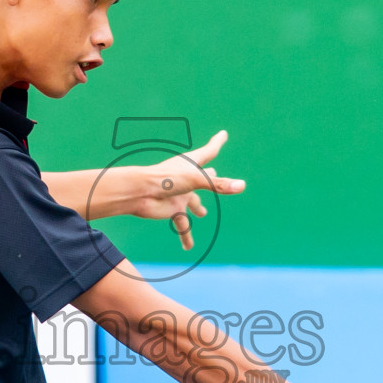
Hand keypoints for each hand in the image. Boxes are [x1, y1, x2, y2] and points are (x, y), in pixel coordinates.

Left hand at [133, 130, 245, 249]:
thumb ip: (219, 185)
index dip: (217, 142)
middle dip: (209, 177)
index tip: (223, 134)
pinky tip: (188, 248)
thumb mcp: (196, 180)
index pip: (209, 151)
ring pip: (193, 202)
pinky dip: (186, 236)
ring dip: (197, 206)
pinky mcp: (173, 209)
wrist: (140, 194)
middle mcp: (186, 178)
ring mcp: (180, 194)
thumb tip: (242, 186)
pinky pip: (182, 225)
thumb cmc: (164, 179)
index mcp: (191, 164)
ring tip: (203, 213)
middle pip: (202, 177)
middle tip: (214, 173)